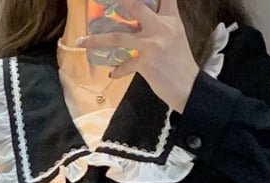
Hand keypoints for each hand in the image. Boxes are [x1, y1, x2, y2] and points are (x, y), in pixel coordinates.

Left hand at [75, 0, 199, 111]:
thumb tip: (138, 23)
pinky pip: (125, 64)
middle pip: (135, 5)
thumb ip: (160, 25)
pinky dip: (118, 69)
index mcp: (171, 19)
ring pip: (118, 37)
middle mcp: (161, 27)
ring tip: (81, 41)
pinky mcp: (146, 63)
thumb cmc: (180, 63)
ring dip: (96, 39)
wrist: (189, 88)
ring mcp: (153, 44)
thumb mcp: (175, 37)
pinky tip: (112, 73)